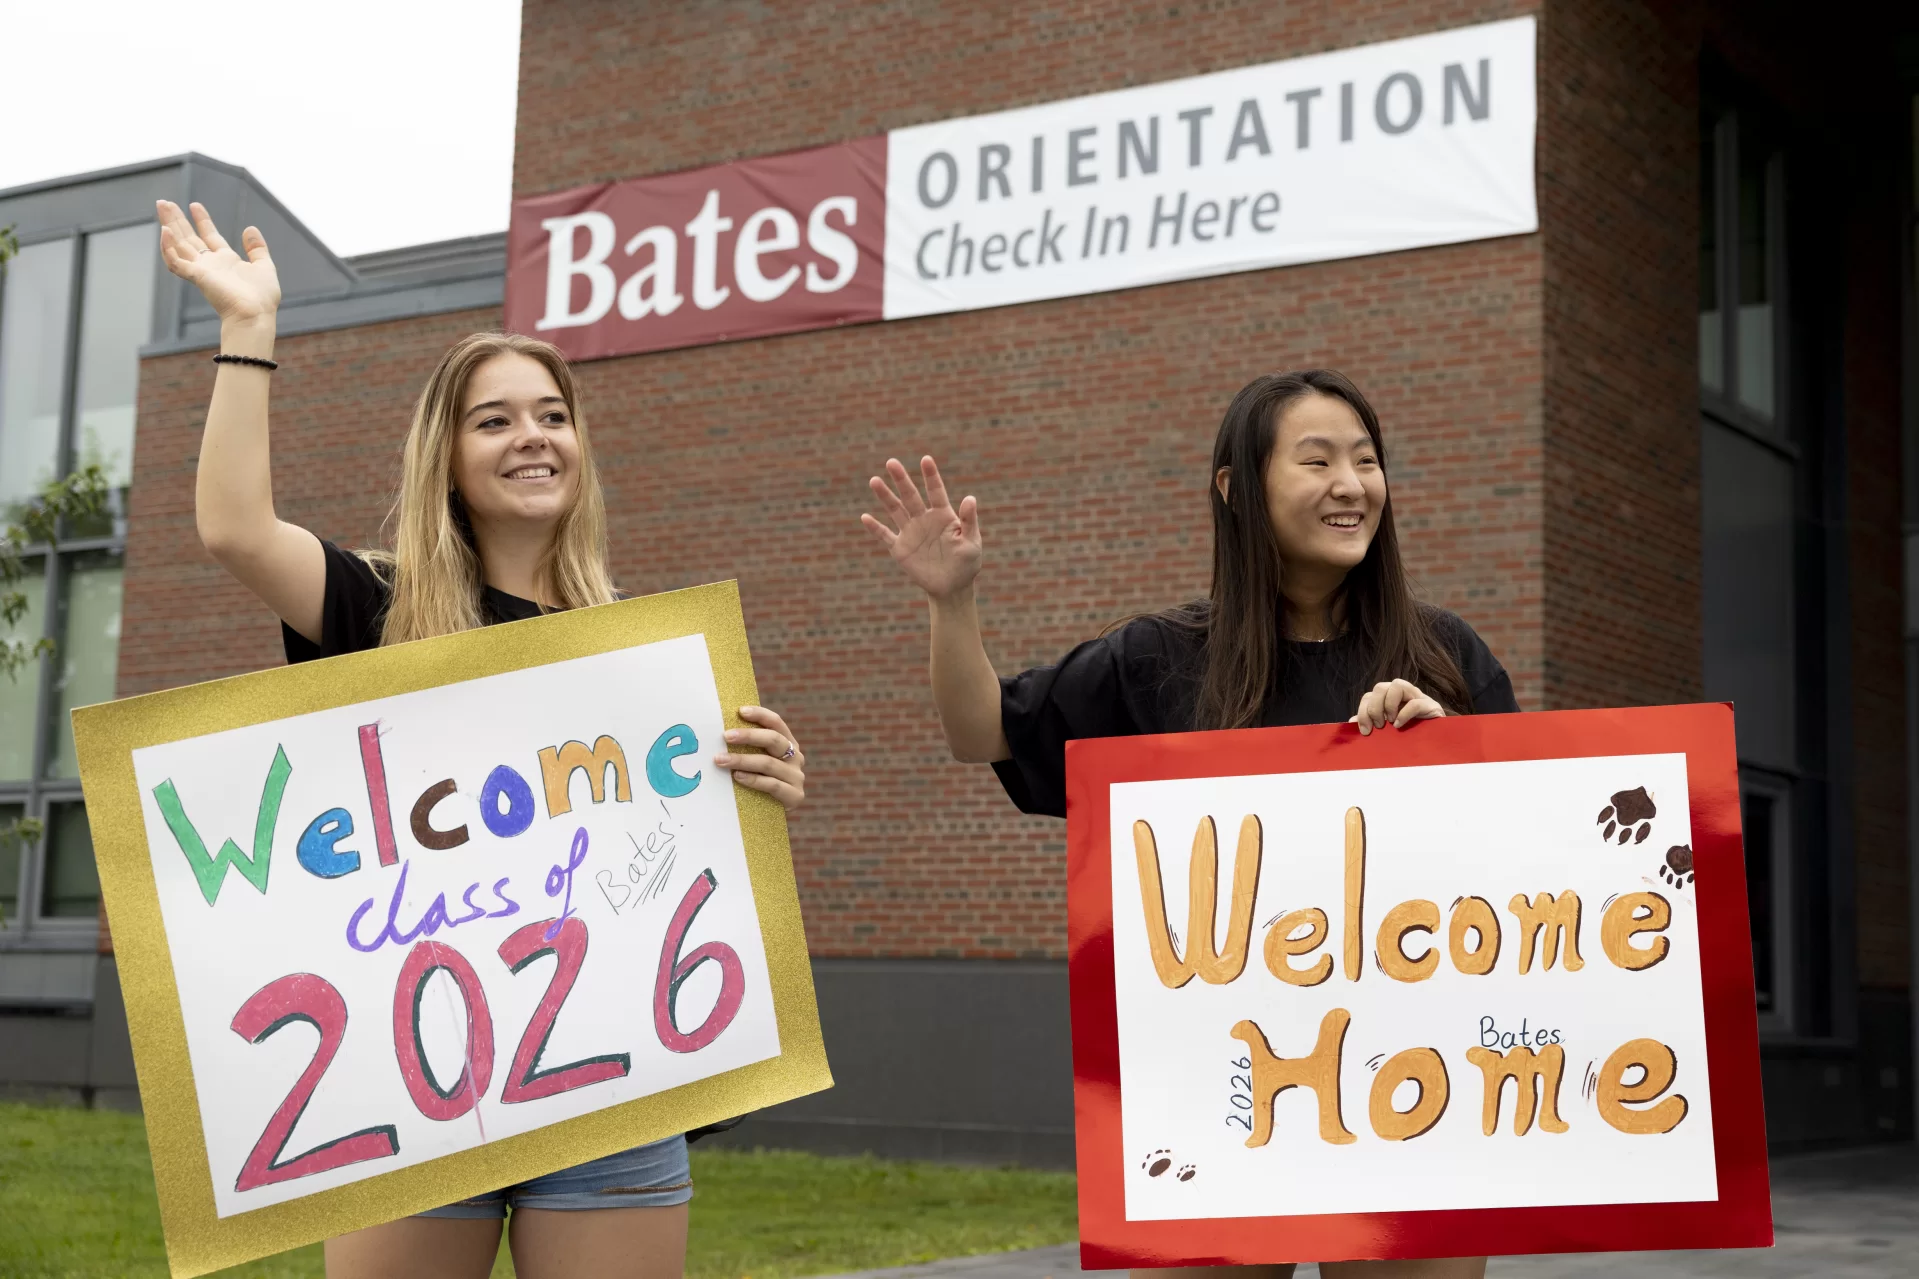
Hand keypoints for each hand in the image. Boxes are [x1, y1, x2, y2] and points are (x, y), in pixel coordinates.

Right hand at [156, 200, 280, 323]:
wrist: (256, 314)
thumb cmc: (262, 297)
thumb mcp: (264, 266)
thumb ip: (257, 248)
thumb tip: (250, 228)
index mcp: (225, 261)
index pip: (209, 236)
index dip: (202, 220)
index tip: (195, 205)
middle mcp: (210, 264)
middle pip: (188, 237)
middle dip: (177, 219)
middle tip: (164, 202)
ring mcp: (201, 270)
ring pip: (178, 244)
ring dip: (169, 225)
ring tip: (161, 205)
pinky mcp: (196, 277)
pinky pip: (175, 261)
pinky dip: (168, 247)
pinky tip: (165, 231)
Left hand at [715, 706, 805, 809]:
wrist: (772, 818)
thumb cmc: (759, 784)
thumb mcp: (757, 763)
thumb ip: (749, 749)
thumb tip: (720, 733)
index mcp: (788, 744)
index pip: (776, 723)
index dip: (760, 715)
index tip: (740, 711)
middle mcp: (795, 757)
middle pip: (773, 740)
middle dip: (748, 736)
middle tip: (726, 736)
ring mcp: (797, 777)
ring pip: (768, 763)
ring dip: (742, 760)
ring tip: (721, 760)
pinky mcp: (795, 796)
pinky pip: (772, 785)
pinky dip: (753, 780)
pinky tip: (737, 777)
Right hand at [861, 456, 982, 602]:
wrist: (952, 587)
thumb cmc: (967, 563)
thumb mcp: (972, 542)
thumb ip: (969, 521)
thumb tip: (970, 498)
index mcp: (943, 515)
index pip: (936, 491)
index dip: (931, 476)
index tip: (926, 460)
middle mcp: (924, 519)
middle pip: (910, 496)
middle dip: (901, 480)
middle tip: (892, 462)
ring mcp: (911, 532)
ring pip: (895, 510)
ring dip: (885, 496)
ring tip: (874, 480)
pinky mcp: (900, 548)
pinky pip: (885, 536)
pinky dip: (875, 528)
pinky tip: (865, 517)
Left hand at [1350, 679, 1444, 734]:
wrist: (1436, 746)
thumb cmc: (1409, 737)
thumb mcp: (1386, 732)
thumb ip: (1369, 724)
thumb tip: (1350, 721)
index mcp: (1388, 699)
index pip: (1369, 695)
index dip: (1363, 710)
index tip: (1365, 730)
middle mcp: (1402, 694)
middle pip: (1380, 687)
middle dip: (1374, 707)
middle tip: (1379, 725)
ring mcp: (1418, 697)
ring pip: (1398, 684)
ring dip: (1389, 704)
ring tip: (1390, 722)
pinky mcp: (1432, 707)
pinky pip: (1416, 702)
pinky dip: (1404, 713)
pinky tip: (1400, 726)